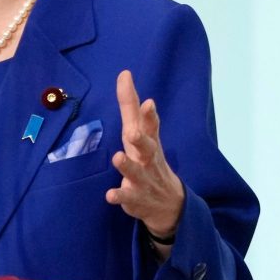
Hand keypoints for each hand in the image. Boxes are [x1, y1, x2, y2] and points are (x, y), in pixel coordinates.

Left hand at [105, 69, 184, 240]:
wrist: (170, 204)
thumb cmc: (151, 161)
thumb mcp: (145, 134)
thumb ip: (132, 108)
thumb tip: (124, 75)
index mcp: (149, 141)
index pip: (149, 124)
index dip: (147, 113)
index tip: (147, 100)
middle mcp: (148, 158)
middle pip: (147, 147)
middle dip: (141, 139)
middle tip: (133, 132)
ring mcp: (143, 179)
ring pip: (135, 172)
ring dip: (126, 165)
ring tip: (117, 157)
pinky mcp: (135, 197)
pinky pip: (126, 197)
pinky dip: (119, 196)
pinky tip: (110, 195)